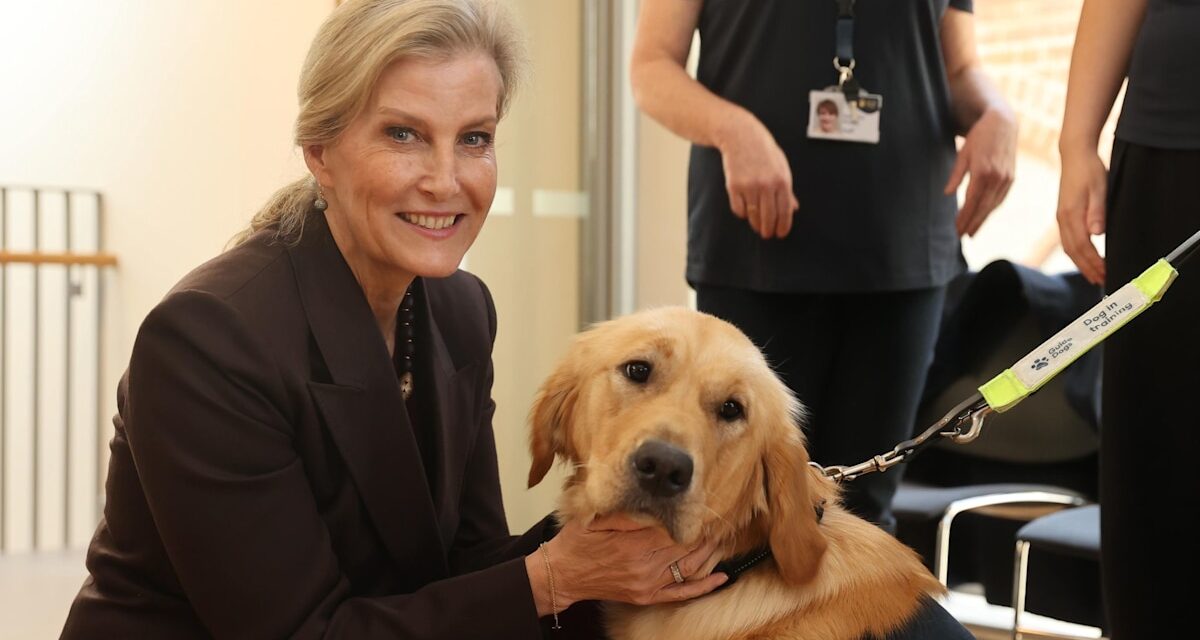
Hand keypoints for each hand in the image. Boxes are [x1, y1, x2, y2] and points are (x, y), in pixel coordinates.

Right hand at [532, 514, 725, 613]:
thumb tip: (652, 504)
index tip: (704, 507)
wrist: (562, 575)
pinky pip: (681, 593)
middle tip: (719, 521)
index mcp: (633, 542)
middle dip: (705, 535)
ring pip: (689, 569)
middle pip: (686, 548)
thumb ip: (625, 513)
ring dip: (709, 555)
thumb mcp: (596, 518)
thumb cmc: (577, 542)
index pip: (673, 529)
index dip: (691, 519)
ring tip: (721, 540)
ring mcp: (647, 583)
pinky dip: (703, 586)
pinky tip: (720, 577)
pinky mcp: (646, 596)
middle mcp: (645, 565)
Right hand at [717, 111, 799, 239]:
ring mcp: (749, 186)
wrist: (740, 136)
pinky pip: (738, 209)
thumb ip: (787, 189)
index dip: (783, 226)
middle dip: (769, 230)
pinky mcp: (733, 186)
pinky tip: (746, 211)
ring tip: (758, 226)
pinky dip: (742, 213)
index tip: (781, 234)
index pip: (785, 211)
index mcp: (782, 180)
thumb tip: (793, 208)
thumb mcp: (781, 166)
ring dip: (756, 224)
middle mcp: (766, 185)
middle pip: (769, 217)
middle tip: (768, 234)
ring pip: (753, 216)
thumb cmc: (763, 150)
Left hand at [944, 107, 1016, 236]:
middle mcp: (997, 177)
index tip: (956, 229)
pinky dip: (991, 209)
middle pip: (983, 207)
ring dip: (982, 220)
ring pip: (993, 205)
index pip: (971, 201)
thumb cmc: (979, 138)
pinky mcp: (1011, 178)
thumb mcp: (963, 154)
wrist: (1003, 124)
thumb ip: (956, 175)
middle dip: (972, 223)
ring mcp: (1006, 178)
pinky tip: (983, 216)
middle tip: (961, 236)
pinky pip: (1000, 198)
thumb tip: (947, 194)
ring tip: (971, 231)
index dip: (964, 217)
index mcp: (983, 171)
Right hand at [1056, 148, 1107, 284]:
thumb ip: (1097, 211)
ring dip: (1080, 263)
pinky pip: (1067, 240)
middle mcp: (1062, 219)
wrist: (1074, 155)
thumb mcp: (1099, 188)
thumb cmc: (1089, 170)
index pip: (1082, 246)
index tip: (1105, 273)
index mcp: (1071, 215)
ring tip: (1093, 274)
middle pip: (1073, 251)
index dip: (1093, 262)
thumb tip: (1096, 233)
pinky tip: (1083, 257)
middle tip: (1100, 281)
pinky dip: (1075, 253)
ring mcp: (1061, 218)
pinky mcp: (1063, 215)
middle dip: (1086, 268)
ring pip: (1068, 248)